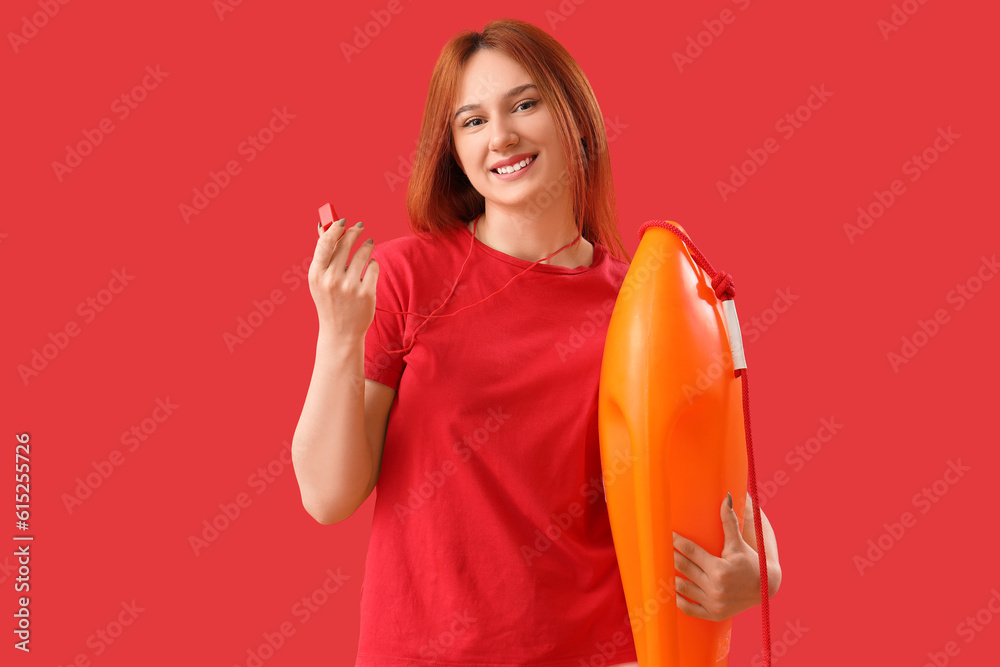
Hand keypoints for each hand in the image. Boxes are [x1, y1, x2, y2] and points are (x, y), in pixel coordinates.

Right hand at [308, 216, 378, 341]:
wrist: (340, 332)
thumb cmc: (329, 300)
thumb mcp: (320, 279)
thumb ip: (323, 254)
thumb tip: (325, 225)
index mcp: (316, 274)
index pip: (325, 243)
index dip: (335, 228)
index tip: (343, 221)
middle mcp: (332, 280)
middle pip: (345, 245)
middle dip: (354, 232)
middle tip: (360, 227)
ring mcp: (350, 287)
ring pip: (363, 254)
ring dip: (367, 246)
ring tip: (368, 244)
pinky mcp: (366, 293)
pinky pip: (373, 267)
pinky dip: (372, 263)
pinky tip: (369, 265)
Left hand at [671, 493, 761, 621]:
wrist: (766, 587)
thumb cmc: (750, 561)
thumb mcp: (738, 544)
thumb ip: (730, 522)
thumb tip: (725, 497)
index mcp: (720, 568)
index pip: (690, 551)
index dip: (676, 541)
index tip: (667, 534)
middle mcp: (716, 587)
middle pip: (683, 567)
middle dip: (670, 556)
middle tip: (660, 547)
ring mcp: (714, 602)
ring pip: (682, 587)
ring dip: (671, 576)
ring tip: (662, 566)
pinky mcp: (714, 614)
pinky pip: (689, 608)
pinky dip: (679, 600)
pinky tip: (672, 589)